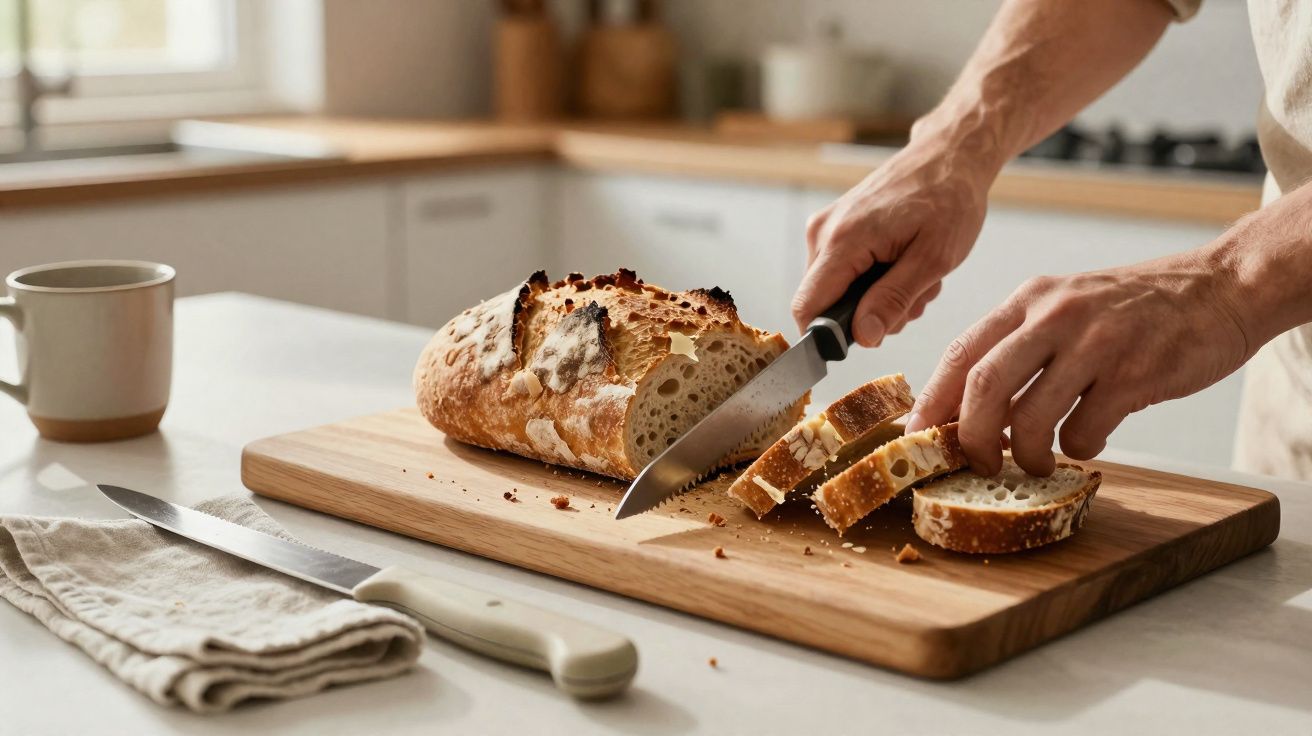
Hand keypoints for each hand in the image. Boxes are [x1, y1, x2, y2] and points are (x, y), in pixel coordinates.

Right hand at [791, 139, 993, 346]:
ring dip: (876, 298)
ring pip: (836, 291)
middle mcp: (823, 232)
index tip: (868, 338)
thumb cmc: (949, 198)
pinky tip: (903, 263)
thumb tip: (863, 337)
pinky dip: (873, 279)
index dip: (828, 337)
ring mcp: (826, 228)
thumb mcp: (933, 259)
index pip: (808, 308)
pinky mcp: (835, 227)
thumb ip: (894, 300)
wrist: (949, 155)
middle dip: (867, 315)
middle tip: (913, 297)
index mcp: (843, 239)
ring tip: (914, 275)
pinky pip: (843, 272)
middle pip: (824, 304)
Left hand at [905, 248, 1258, 475]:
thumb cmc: (1139, 307)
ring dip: (1026, 455)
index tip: (919, 435)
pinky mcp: (1134, 374)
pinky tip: (1090, 441)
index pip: (960, 352)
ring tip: (1038, 463)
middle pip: (983, 388)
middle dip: (971, 438)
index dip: (932, 400)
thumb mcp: (1067, 305)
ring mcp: (1095, 344)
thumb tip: (969, 402)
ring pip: (1030, 417)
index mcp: (1029, 300)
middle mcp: (1055, 317)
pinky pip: (1084, 431)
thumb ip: (1022, 342)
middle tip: (979, 463)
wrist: (1224, 287)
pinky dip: (1079, 450)